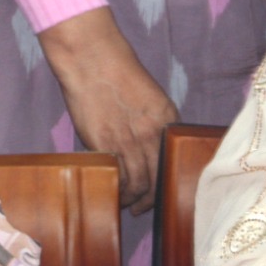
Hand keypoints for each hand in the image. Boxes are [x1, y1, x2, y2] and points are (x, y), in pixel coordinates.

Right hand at [38, 6, 178, 213]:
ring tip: (128, 204)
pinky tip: (114, 192)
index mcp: (167, 117)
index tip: (163, 189)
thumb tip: (153, 146)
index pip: (174, 159)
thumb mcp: (149, 95)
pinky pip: (117, 176)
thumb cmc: (117, 70)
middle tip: (143, 208)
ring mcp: (128, 140)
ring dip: (133, 199)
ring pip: (138, 183)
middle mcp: (152, 133)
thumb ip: (155, 121)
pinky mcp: (104, 143)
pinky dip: (117, 189)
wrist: (91, 57)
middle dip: (152, 198)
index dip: (169, 180)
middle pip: (158, 177)